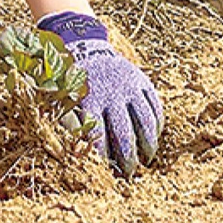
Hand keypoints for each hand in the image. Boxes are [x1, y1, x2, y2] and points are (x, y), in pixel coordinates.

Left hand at [38, 13, 162, 176]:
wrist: (87, 48)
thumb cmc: (72, 82)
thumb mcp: (63, 99)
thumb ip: (68, 125)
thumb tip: (72, 154)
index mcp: (91, 101)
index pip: (100, 137)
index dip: (104, 158)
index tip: (106, 173)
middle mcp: (113, 94)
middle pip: (125, 133)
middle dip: (128, 158)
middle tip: (129, 174)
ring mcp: (130, 87)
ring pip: (146, 121)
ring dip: (148, 144)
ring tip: (147, 160)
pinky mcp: (143, 81)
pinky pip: (156, 106)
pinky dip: (158, 124)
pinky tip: (155, 137)